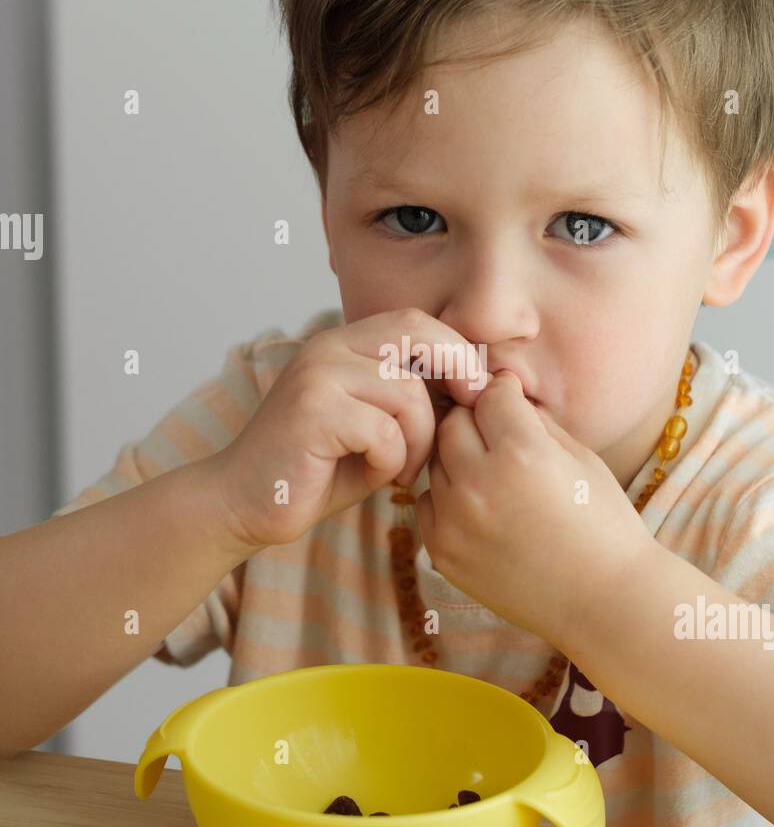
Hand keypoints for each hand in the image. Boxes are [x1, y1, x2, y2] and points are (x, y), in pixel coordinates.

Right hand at [212, 307, 491, 551]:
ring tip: (400, 468)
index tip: (476, 391)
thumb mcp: (374, 428)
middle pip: (416, 333)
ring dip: (418, 441)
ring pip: (408, 393)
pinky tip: (373, 476)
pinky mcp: (312, 410)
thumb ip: (411, 402)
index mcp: (342, 345)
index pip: (414, 321)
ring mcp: (318, 375)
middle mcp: (328, 348)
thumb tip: (476, 386)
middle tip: (462, 419)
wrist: (243, 505)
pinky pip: (385, 430)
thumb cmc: (316, 472)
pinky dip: (390, 461)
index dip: (455, 350)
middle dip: (456, 372)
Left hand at [413, 370, 654, 645]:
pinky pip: (427, 502)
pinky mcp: (442, 551)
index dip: (505, 393)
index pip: (489, 394)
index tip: (513, 401)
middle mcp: (478, 484)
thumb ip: (534, 420)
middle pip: (453, 423)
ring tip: (494, 476)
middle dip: (475, 421)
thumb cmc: (605, 525)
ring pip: (436, 461)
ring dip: (459, 459)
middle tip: (499, 436)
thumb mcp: (581, 457)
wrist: (605, 601)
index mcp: (520, 453)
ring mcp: (454, 521)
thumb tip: (500, 392)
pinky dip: (447, 498)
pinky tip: (482, 508)